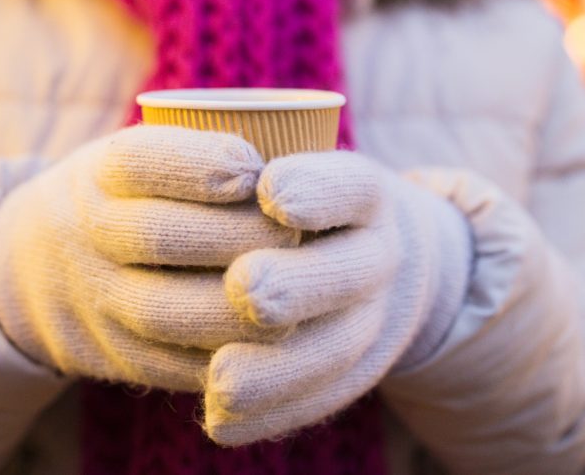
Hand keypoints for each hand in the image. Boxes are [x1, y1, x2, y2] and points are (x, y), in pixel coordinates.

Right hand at [0, 125, 298, 391]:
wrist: (37, 270)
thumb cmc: (129, 198)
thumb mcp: (140, 158)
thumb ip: (204, 152)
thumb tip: (306, 144)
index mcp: (100, 173)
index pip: (139, 160)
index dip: (198, 164)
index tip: (254, 169)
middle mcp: (91, 233)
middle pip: (158, 236)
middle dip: (236, 237)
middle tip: (296, 235)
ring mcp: (99, 300)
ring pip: (166, 311)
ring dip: (236, 308)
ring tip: (294, 298)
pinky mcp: (119, 357)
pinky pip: (173, 367)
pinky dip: (227, 361)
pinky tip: (274, 347)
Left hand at [204, 151, 472, 445]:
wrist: (364, 254)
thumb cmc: (291, 193)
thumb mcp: (277, 161)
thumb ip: (229, 163)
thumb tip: (207, 177)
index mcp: (363, 194)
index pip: (350, 186)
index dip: (316, 189)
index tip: (270, 191)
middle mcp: (377, 255)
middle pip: (344, 274)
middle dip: (294, 284)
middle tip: (244, 289)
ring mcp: (369, 316)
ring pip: (332, 350)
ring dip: (276, 369)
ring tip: (221, 380)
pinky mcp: (350, 372)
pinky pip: (316, 401)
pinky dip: (267, 415)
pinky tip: (220, 422)